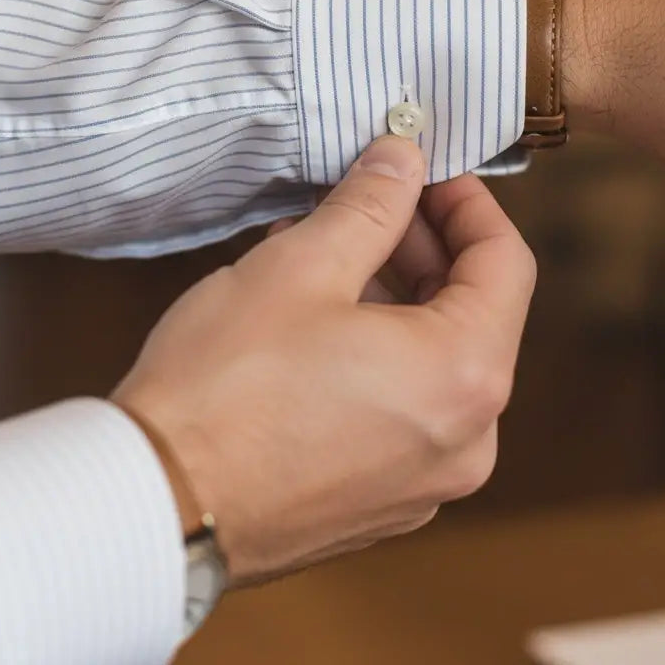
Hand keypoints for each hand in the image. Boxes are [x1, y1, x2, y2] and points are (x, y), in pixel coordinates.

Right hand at [112, 136, 534, 584]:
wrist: (158, 506)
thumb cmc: (226, 385)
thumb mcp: (303, 266)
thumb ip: (371, 203)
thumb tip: (404, 157)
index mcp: (465, 377)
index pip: (506, 263)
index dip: (468, 203)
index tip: (428, 170)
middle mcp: (468, 440)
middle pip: (473, 313)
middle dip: (422, 246)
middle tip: (369, 199)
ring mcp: (426, 481)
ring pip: (435, 361)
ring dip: (392, 295)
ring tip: (325, 248)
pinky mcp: (382, 502)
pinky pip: (403, 406)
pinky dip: (376, 352)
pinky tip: (315, 316)